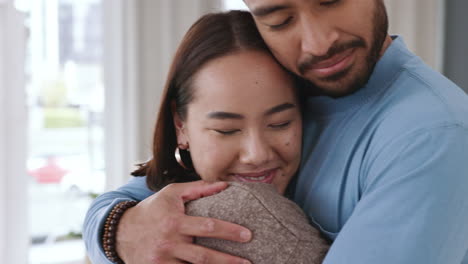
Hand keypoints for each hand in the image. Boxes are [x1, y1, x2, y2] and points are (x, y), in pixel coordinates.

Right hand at [115, 180, 251, 263]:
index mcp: (175, 222)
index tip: (247, 235)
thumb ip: (199, 188)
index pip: (207, 227)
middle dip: (228, 261)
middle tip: (248, 262)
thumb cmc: (153, 209)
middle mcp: (169, 243)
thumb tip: (225, 184)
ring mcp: (163, 260)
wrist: (121, 232)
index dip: (228, 231)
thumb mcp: (172, 194)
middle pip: (204, 256)